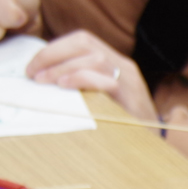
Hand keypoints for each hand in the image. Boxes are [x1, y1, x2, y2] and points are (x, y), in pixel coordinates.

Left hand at [26, 30, 156, 120]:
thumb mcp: (100, 99)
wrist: (155, 148)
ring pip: (93, 58)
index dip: (54, 49)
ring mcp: (130, 79)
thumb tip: (44, 78)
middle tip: (32, 73)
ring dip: (61, 67)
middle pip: (84, 42)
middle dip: (52, 54)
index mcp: (115, 62)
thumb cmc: (122, 127)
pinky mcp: (131, 96)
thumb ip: (81, 85)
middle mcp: (124, 65)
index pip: (82, 40)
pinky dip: (80, 78)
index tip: (33, 66)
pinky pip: (105, 79)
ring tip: (44, 82)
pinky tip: (64, 87)